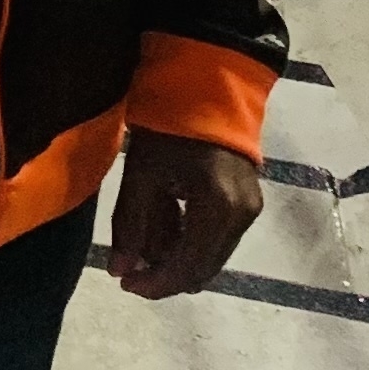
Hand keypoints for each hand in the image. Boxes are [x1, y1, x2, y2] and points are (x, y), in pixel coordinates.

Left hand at [108, 135, 262, 299]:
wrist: (208, 84)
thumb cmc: (169, 126)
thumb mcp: (141, 174)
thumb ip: (130, 226)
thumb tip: (119, 272)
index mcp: (218, 209)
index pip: (187, 269)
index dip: (154, 285)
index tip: (124, 284)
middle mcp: (241, 216)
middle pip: (202, 269)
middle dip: (164, 273)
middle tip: (130, 267)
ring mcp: (249, 210)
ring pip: (210, 256)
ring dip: (176, 256)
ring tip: (144, 236)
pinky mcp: (248, 202)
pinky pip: (217, 237)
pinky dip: (190, 239)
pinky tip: (165, 221)